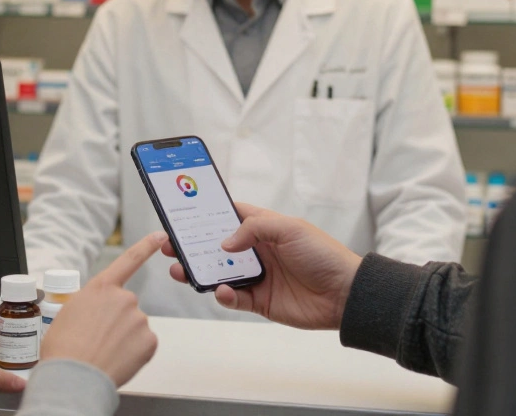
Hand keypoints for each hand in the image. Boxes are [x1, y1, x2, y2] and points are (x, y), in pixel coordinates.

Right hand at [40, 232, 163, 386]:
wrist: (73, 377)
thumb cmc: (64, 349)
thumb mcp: (69, 314)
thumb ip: (91, 305)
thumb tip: (98, 314)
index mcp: (101, 288)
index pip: (129, 260)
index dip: (146, 246)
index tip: (161, 236)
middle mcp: (124, 298)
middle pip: (126, 307)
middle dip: (115, 322)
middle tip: (96, 339)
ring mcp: (139, 318)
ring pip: (134, 328)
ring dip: (123, 339)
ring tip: (102, 352)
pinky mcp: (150, 340)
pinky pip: (143, 344)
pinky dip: (133, 353)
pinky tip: (117, 359)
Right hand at [164, 204, 361, 330]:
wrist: (345, 294)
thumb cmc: (323, 254)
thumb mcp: (290, 229)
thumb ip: (254, 229)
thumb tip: (225, 243)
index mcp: (265, 229)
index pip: (231, 216)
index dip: (209, 214)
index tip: (184, 213)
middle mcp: (258, 251)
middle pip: (217, 247)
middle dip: (193, 246)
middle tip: (170, 245)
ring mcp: (258, 277)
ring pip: (219, 273)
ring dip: (199, 271)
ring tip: (180, 270)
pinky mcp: (260, 301)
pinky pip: (233, 298)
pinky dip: (222, 295)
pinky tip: (220, 290)